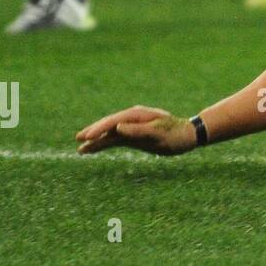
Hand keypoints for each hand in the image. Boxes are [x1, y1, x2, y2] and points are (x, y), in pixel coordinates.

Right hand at [74, 105, 195, 155]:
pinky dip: (103, 144)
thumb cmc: (175, 134)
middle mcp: (132, 119)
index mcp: (138, 115)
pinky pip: (114, 139)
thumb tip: (118, 128)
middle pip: (108, 124)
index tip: (87, 137)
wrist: (187, 135)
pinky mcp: (132, 136)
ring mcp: (131, 127)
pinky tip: (92, 149)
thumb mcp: (158, 134)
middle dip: (93, 131)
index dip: (99, 128)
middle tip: (78, 139)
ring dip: (95, 139)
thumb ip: (138, 131)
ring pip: (109, 133)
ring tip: (80, 148)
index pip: (114, 121)